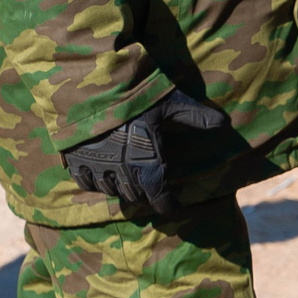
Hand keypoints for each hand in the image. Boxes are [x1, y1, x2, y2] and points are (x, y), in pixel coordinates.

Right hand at [62, 89, 230, 214]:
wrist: (90, 89)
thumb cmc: (135, 95)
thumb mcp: (171, 103)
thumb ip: (195, 116)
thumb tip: (224, 123)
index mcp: (146, 164)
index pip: (159, 197)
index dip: (167, 206)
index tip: (173, 209)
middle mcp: (120, 173)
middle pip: (135, 196)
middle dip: (147, 196)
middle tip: (154, 191)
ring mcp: (95, 168)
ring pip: (111, 191)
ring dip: (123, 189)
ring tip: (130, 182)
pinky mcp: (73, 160)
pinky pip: (85, 182)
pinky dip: (96, 182)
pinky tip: (103, 175)